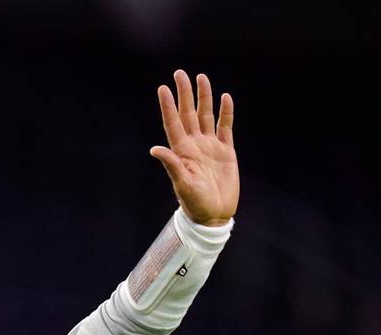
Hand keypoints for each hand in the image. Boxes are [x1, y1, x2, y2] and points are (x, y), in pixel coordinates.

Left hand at [150, 69, 238, 226]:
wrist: (213, 214)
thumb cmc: (194, 202)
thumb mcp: (182, 183)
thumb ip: (171, 164)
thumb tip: (154, 149)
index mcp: (181, 151)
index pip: (173, 123)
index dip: (168, 106)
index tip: (163, 88)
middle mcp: (194, 145)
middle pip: (188, 113)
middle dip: (185, 93)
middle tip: (180, 73)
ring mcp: (210, 146)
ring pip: (206, 116)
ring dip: (204, 97)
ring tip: (201, 77)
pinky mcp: (226, 151)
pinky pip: (226, 127)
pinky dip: (226, 113)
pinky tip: (225, 98)